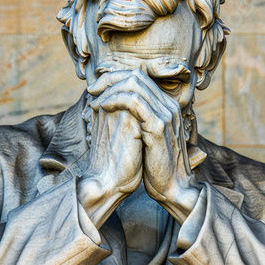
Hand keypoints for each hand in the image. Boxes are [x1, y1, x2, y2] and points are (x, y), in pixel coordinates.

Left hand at [86, 66, 199, 223]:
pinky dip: (115, 100)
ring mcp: (166, 114)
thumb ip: (137, 120)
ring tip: (95, 100)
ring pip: (134, 85)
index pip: (139, 77)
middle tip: (92, 89)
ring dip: (110, 89)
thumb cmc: (156, 166)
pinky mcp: (159, 126)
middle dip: (110, 80)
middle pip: (136, 76)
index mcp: (166, 106)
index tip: (96, 88)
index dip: (115, 78)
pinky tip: (102, 107)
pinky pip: (134, 102)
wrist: (172, 187)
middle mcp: (169, 105)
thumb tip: (114, 108)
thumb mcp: (146, 137)